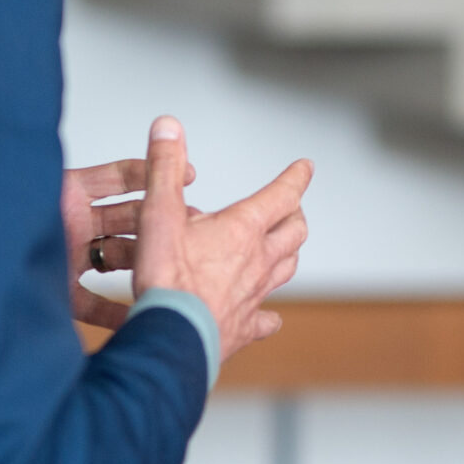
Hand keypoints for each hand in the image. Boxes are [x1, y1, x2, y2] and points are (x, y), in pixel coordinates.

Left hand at [62, 153, 192, 329]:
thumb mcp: (56, 197)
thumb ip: (95, 179)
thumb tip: (139, 156)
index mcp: (66, 193)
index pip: (120, 176)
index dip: (154, 174)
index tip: (186, 175)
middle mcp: (68, 222)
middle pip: (126, 218)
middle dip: (159, 224)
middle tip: (193, 231)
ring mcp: (64, 256)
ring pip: (118, 257)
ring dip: (146, 263)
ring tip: (176, 269)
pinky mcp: (57, 291)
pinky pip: (94, 300)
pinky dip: (116, 308)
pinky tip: (139, 314)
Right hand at [131, 116, 310, 358]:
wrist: (171, 337)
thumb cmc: (166, 279)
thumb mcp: (158, 212)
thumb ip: (164, 168)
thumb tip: (169, 127)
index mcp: (242, 230)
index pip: (281, 195)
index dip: (295, 178)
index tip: (305, 167)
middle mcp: (257, 261)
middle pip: (293, 232)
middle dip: (295, 214)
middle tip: (291, 206)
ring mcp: (254, 296)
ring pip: (286, 269)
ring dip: (288, 253)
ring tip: (284, 247)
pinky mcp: (243, 328)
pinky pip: (266, 320)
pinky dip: (269, 315)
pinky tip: (269, 317)